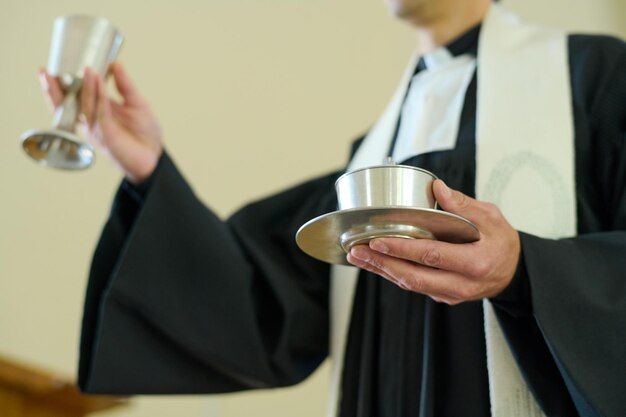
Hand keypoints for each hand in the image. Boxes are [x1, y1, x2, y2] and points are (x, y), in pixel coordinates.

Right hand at [38, 62, 162, 183]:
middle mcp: (92, 120)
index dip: (61, 84)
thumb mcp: (137, 102)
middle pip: (68, 104)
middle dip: (54, 89)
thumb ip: (125, 85)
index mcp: (96, 111)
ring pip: (84, 106)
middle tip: (46, 73)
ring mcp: (97, 128)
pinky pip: (100, 112)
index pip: (74, 96)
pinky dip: (99, 96)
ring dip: (83, 87)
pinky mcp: (106, 135)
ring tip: (84, 70)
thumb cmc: (144, 133)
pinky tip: (99, 82)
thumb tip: (116, 64)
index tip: (52, 69)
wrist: (154, 155)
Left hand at [346, 180, 520, 304]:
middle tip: (356, 250)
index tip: (378, 241)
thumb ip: (463, 204)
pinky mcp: (443, 296)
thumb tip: (437, 188)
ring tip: (357, 256)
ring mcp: (451, 293)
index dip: (402, 249)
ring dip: (381, 270)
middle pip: (413, 277)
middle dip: (381, 263)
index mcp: (475, 263)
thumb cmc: (503, 243)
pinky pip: (414, 286)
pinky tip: (375, 262)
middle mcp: (460, 283)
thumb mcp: (491, 217)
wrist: (514, 273)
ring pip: (410, 284)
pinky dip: (392, 273)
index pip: (432, 256)